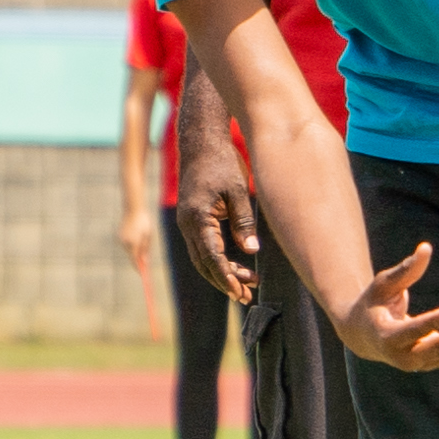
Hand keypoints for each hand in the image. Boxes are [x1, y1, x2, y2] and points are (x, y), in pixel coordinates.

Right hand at [120, 204, 156, 265]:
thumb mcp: (148, 235)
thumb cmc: (143, 221)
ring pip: (129, 248)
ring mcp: (121, 238)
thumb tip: (145, 261)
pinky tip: (135, 231)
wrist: (133, 207)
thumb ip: (146, 249)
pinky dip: (131, 241)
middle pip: (132, 254)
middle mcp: (125, 242)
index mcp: (133, 242)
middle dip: (139, 257)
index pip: (135, 259)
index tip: (142, 274)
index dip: (139, 267)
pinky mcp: (119, 235)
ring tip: (141, 234)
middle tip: (146, 257)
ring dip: (135, 247)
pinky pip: (127, 243)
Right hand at [178, 168, 258, 304]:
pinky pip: (202, 246)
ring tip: (248, 283)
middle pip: (204, 263)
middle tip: (247, 296)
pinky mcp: (192, 219)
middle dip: (224, 281)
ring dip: (222, 272)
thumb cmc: (221, 162)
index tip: (240, 291)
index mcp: (197, 218)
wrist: (200, 143)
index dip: (227, 277)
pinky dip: (217, 258)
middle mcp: (187, 224)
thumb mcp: (239, 190)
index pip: (212, 257)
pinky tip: (235, 265)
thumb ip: (243, 222)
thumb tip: (251, 251)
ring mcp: (187, 222)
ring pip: (202, 257)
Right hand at [336, 241, 438, 371]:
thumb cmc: (373, 302)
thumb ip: (405, 270)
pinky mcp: (429, 363)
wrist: (362, 335)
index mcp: (387, 336)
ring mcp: (417, 363)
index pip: (414, 329)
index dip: (435, 320)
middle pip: (435, 350)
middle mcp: (402, 356)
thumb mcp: (383, 284)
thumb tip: (426, 247)